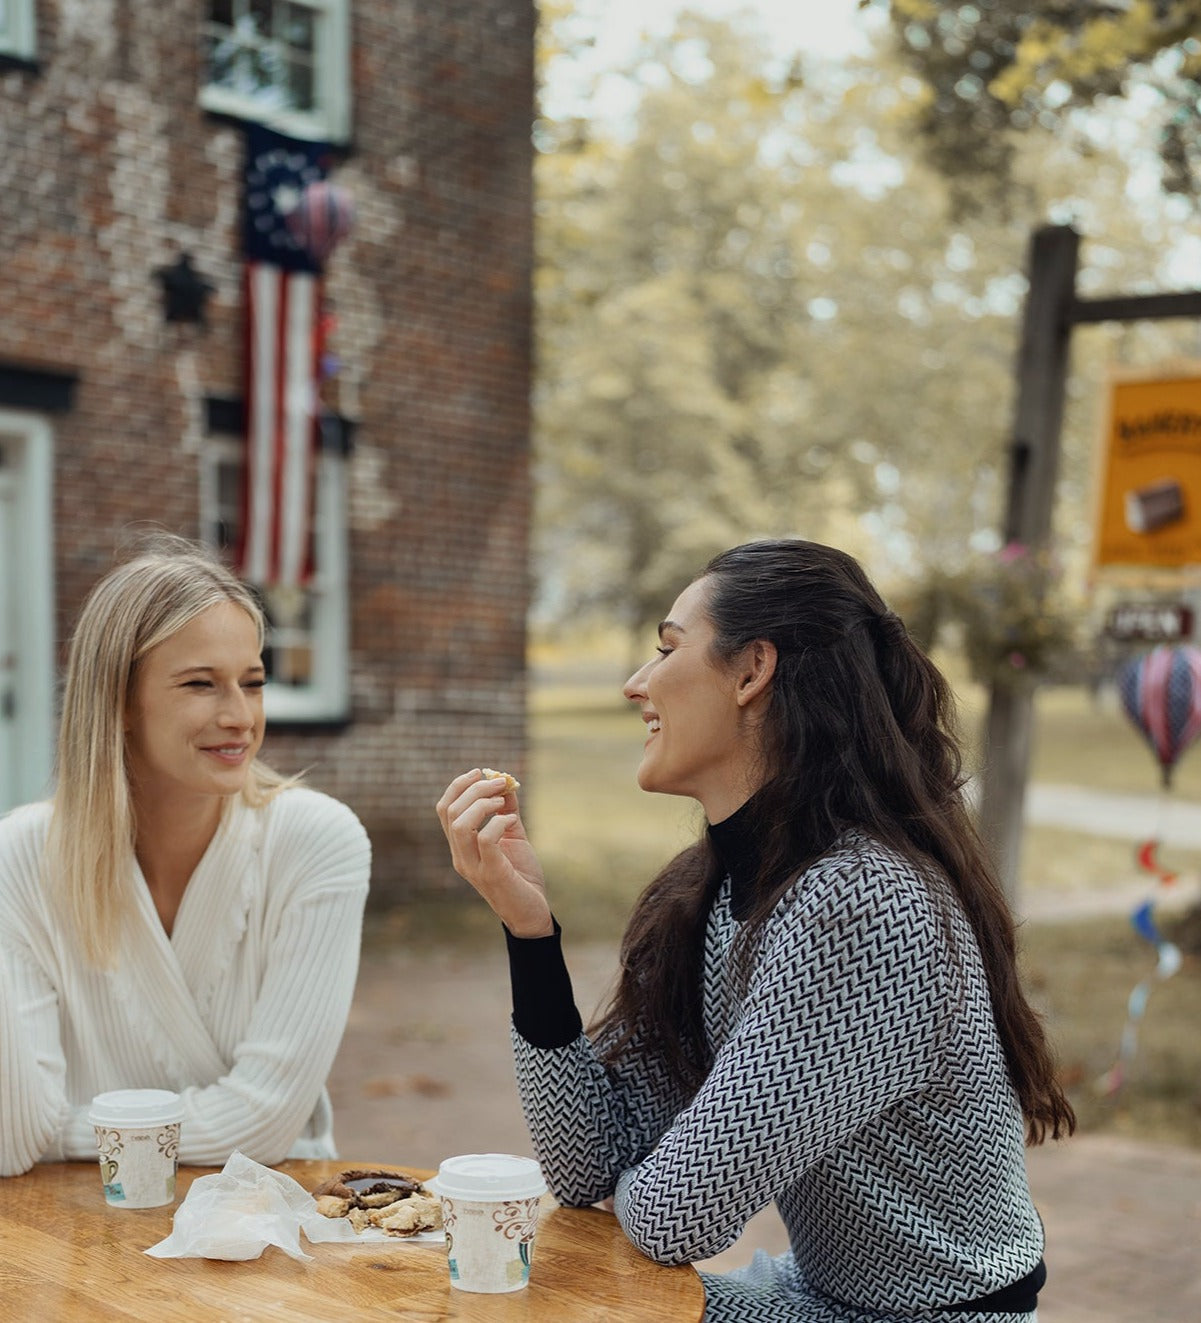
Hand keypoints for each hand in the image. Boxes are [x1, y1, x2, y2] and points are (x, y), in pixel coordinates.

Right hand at [434, 770, 553, 937]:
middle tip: (500, 781)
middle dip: (474, 788)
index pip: (444, 809)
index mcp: (460, 846)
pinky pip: (485, 840)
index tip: (478, 771)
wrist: (531, 912)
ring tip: (502, 800)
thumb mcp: (512, 836)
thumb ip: (506, 810)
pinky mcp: (491, 874)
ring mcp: (473, 866)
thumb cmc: (520, 875)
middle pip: (451, 811)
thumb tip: (506, 782)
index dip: (457, 785)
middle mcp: (460, 856)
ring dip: (482, 803)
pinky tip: (511, 821)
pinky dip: (497, 823)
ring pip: (460, 825)